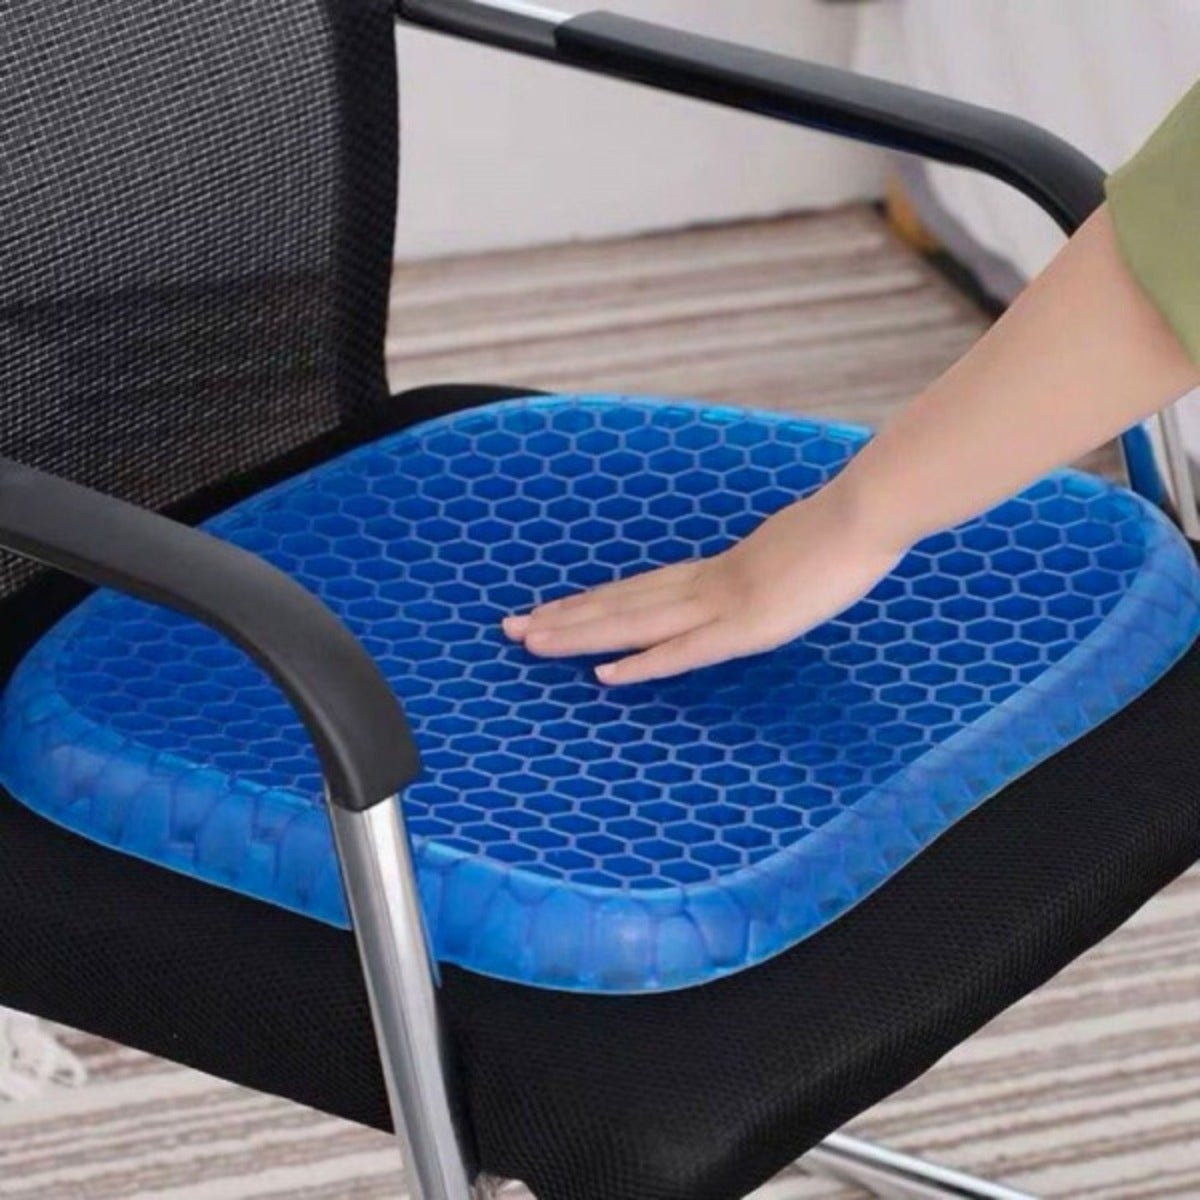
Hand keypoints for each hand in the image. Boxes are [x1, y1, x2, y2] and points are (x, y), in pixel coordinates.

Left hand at [501, 485, 903, 685]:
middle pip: (621, 604)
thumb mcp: (789, 557)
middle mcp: (704, 585)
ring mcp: (721, 604)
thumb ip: (762, 573)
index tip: (551, 610)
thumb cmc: (838, 536)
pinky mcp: (745, 625)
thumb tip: (752, 581)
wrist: (864, 514)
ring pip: (635, 622)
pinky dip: (643, 663)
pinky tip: (605, 676)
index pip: (638, 590)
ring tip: (531, 641)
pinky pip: (685, 650)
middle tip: (510, 627)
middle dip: (564, 618)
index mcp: (714, 572)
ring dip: (581, 634)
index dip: (592, 603)